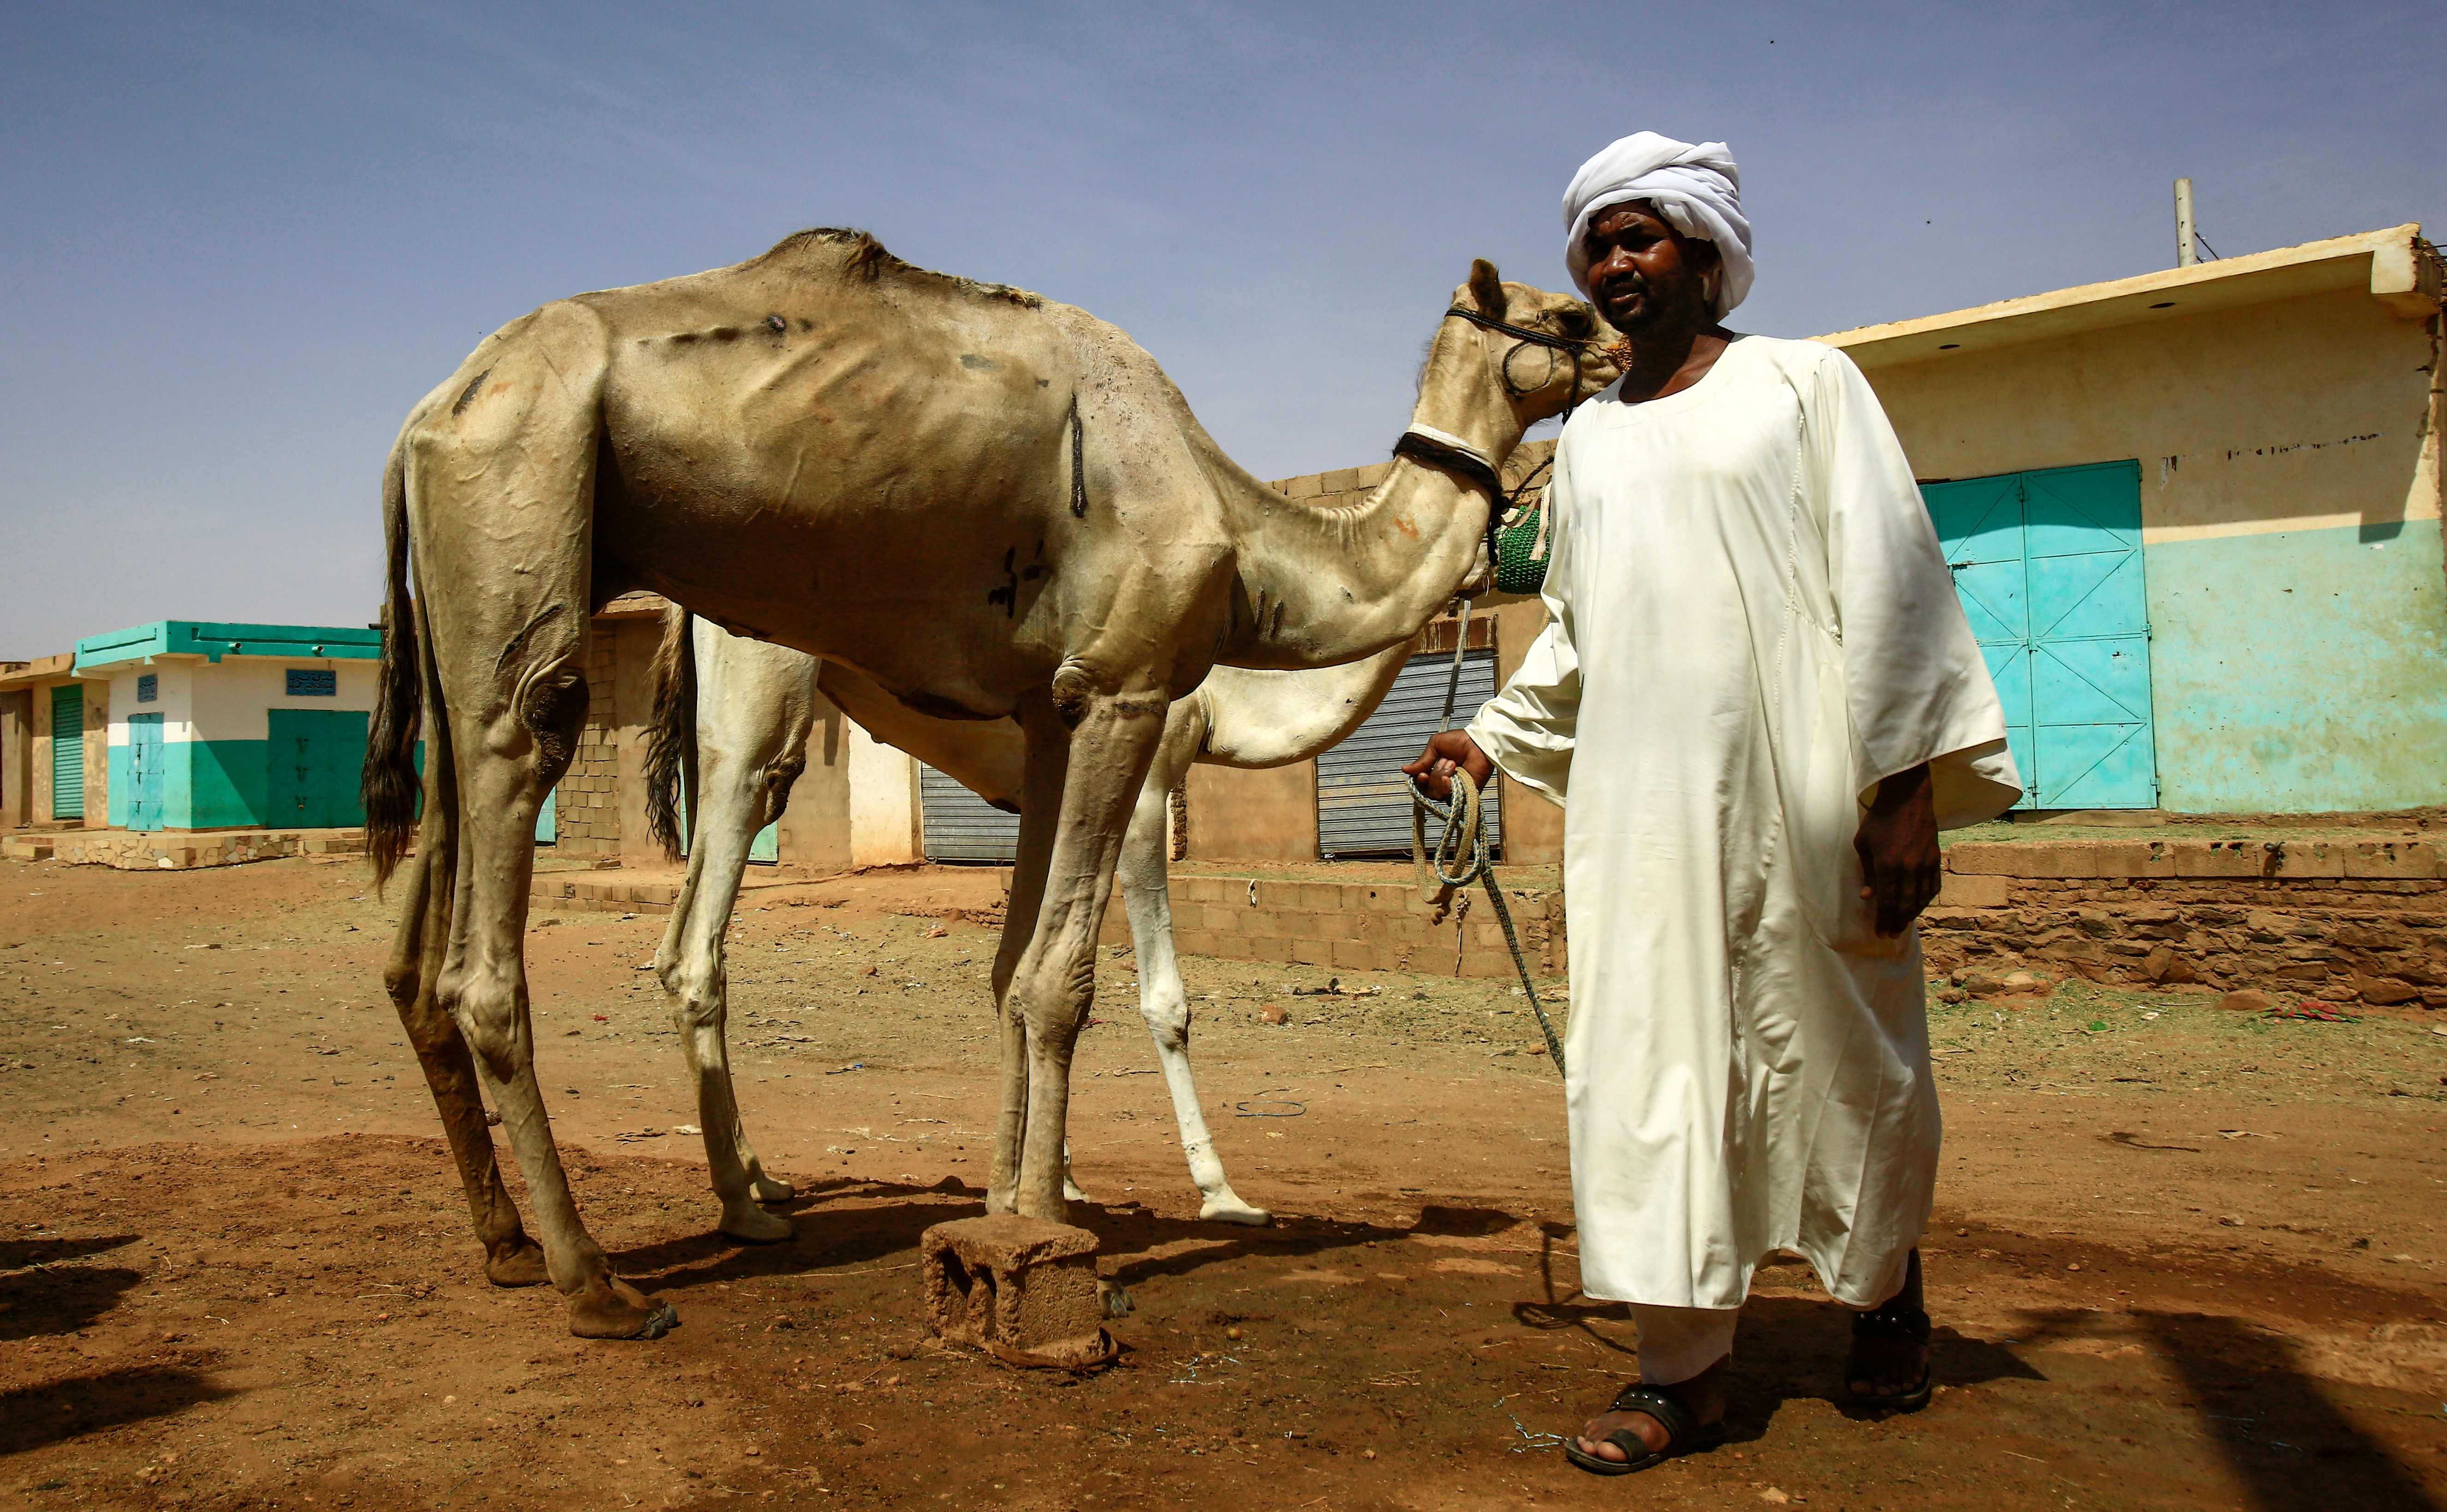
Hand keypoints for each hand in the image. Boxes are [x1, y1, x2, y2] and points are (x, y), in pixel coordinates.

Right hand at [1402, 730, 1493, 802]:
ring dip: (1440, 778)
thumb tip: (1405, 770)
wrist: (1477, 742)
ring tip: (1452, 765)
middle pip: (1428, 792)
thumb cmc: (1460, 741)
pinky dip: (1446, 788)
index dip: (1419, 782)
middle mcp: (1443, 783)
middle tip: (1443, 762)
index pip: (1421, 785)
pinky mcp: (1465, 793)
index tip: (1422, 774)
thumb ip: (1422, 760)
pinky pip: (1450, 798)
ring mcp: (1454, 789)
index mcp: (1435, 772)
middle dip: (1432, 776)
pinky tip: (1449, 778)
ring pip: (1437, 795)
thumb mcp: (1435, 745)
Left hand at [1854, 762, 1939, 936]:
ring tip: (1902, 924)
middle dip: (1897, 923)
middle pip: (1905, 905)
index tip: (1879, 933)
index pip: (1887, 902)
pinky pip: (1933, 886)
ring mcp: (1925, 864)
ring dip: (1912, 914)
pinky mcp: (1936, 859)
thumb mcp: (1863, 844)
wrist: (1908, 798)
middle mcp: (1909, 868)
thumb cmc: (1879, 819)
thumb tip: (1868, 897)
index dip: (1884, 920)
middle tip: (1890, 935)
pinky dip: (1926, 900)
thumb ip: (1867, 872)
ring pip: (1921, 898)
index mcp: (1888, 865)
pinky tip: (1919, 905)